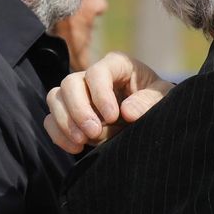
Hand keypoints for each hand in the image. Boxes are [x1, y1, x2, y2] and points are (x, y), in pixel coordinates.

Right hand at [45, 52, 173, 153]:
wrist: (149, 116)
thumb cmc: (157, 100)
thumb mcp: (162, 97)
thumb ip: (149, 101)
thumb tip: (127, 112)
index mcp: (116, 65)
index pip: (98, 72)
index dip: (101, 94)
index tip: (112, 116)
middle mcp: (91, 76)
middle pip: (70, 83)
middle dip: (79, 110)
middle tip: (94, 132)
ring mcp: (77, 94)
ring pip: (55, 98)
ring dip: (65, 122)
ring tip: (83, 141)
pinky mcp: (69, 114)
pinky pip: (51, 119)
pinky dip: (58, 134)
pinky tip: (76, 148)